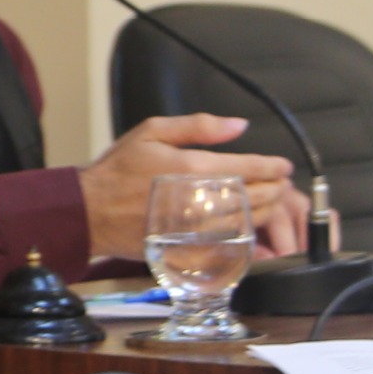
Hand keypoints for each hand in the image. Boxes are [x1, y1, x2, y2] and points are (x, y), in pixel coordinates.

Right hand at [80, 115, 306, 262]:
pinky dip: (245, 236)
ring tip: (272, 201)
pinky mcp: (189, 249)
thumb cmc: (118, 170)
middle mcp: (200, 200)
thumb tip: (240, 125)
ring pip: (247, 221)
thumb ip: (199, 126)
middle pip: (255, 196)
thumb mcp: (152, 132)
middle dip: (275, 188)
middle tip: (282, 183)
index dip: (272, 166)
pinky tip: (250, 229)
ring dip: (266, 211)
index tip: (283, 166)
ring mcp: (196, 229)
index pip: (249, 167)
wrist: (89, 212)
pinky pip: (228, 245)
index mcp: (194, 167)